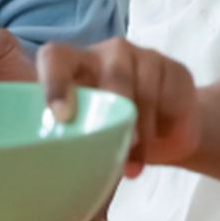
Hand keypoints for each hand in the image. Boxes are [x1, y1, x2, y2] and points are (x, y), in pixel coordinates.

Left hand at [38, 38, 199, 177]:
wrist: (166, 133)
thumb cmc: (112, 132)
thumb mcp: (84, 136)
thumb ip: (65, 138)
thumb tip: (45, 166)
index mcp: (75, 66)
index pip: (55, 59)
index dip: (55, 82)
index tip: (62, 117)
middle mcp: (107, 54)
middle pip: (113, 73)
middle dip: (116, 114)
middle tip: (118, 149)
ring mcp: (143, 57)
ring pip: (145, 88)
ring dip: (142, 131)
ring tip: (135, 164)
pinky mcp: (174, 68)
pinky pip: (170, 94)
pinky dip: (164, 124)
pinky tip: (160, 138)